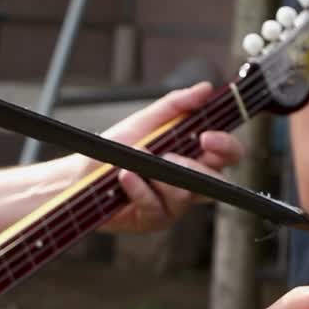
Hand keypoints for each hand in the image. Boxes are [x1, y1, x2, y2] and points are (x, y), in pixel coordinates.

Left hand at [92, 82, 242, 233]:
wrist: (82, 173)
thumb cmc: (116, 149)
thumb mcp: (146, 121)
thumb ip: (176, 106)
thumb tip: (206, 89)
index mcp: (193, 155)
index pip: (227, 155)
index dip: (226, 147)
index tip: (208, 136)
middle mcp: (189, 182)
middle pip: (216, 182)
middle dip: (197, 167)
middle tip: (170, 155)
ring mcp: (173, 204)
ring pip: (184, 195)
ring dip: (158, 175)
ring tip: (136, 159)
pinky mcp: (154, 220)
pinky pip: (156, 207)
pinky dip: (139, 188)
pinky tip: (125, 177)